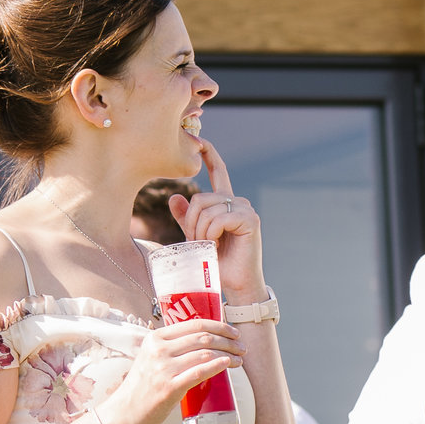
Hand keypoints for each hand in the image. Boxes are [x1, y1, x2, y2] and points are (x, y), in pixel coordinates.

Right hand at [98, 316, 242, 423]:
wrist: (124, 412)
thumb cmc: (141, 387)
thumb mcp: (149, 359)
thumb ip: (169, 348)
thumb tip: (201, 342)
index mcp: (154, 339)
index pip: (193, 324)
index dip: (219, 326)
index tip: (233, 332)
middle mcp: (158, 350)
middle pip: (203, 338)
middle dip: (228, 340)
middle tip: (241, 347)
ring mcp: (163, 369)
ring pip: (205, 353)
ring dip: (228, 354)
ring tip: (239, 359)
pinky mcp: (169, 387)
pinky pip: (199, 372)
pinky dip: (218, 365)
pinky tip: (229, 364)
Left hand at [171, 139, 264, 300]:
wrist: (234, 281)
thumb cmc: (215, 260)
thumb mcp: (195, 236)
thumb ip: (186, 217)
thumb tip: (174, 197)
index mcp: (225, 203)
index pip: (219, 173)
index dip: (210, 156)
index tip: (200, 142)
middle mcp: (237, 202)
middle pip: (200, 197)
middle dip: (191, 222)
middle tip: (196, 241)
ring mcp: (245, 209)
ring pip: (206, 208)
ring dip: (200, 230)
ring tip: (207, 245)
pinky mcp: (250, 220)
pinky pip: (219, 218)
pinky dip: (211, 233)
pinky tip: (217, 243)